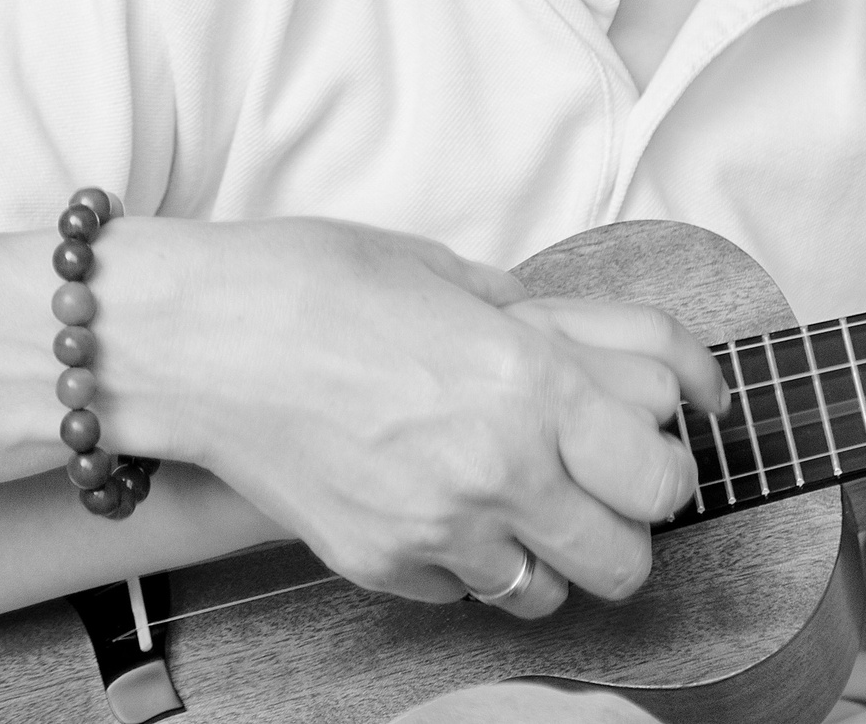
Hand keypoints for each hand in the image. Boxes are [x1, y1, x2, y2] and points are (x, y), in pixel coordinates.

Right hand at [120, 218, 724, 620]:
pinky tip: (442, 506)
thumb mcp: (455, 273)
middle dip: (630, 521)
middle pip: (630, 554)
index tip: (662, 441)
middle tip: (606, 483)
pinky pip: (467, 592)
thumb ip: (544, 325)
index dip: (671, 458)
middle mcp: (499, 467)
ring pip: (552, 592)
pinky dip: (470, 562)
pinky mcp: (381, 565)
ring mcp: (437, 529)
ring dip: (553, 552)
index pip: (665, 469)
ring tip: (523, 500)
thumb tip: (606, 357)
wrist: (195, 339)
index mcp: (532, 380)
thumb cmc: (313, 283)